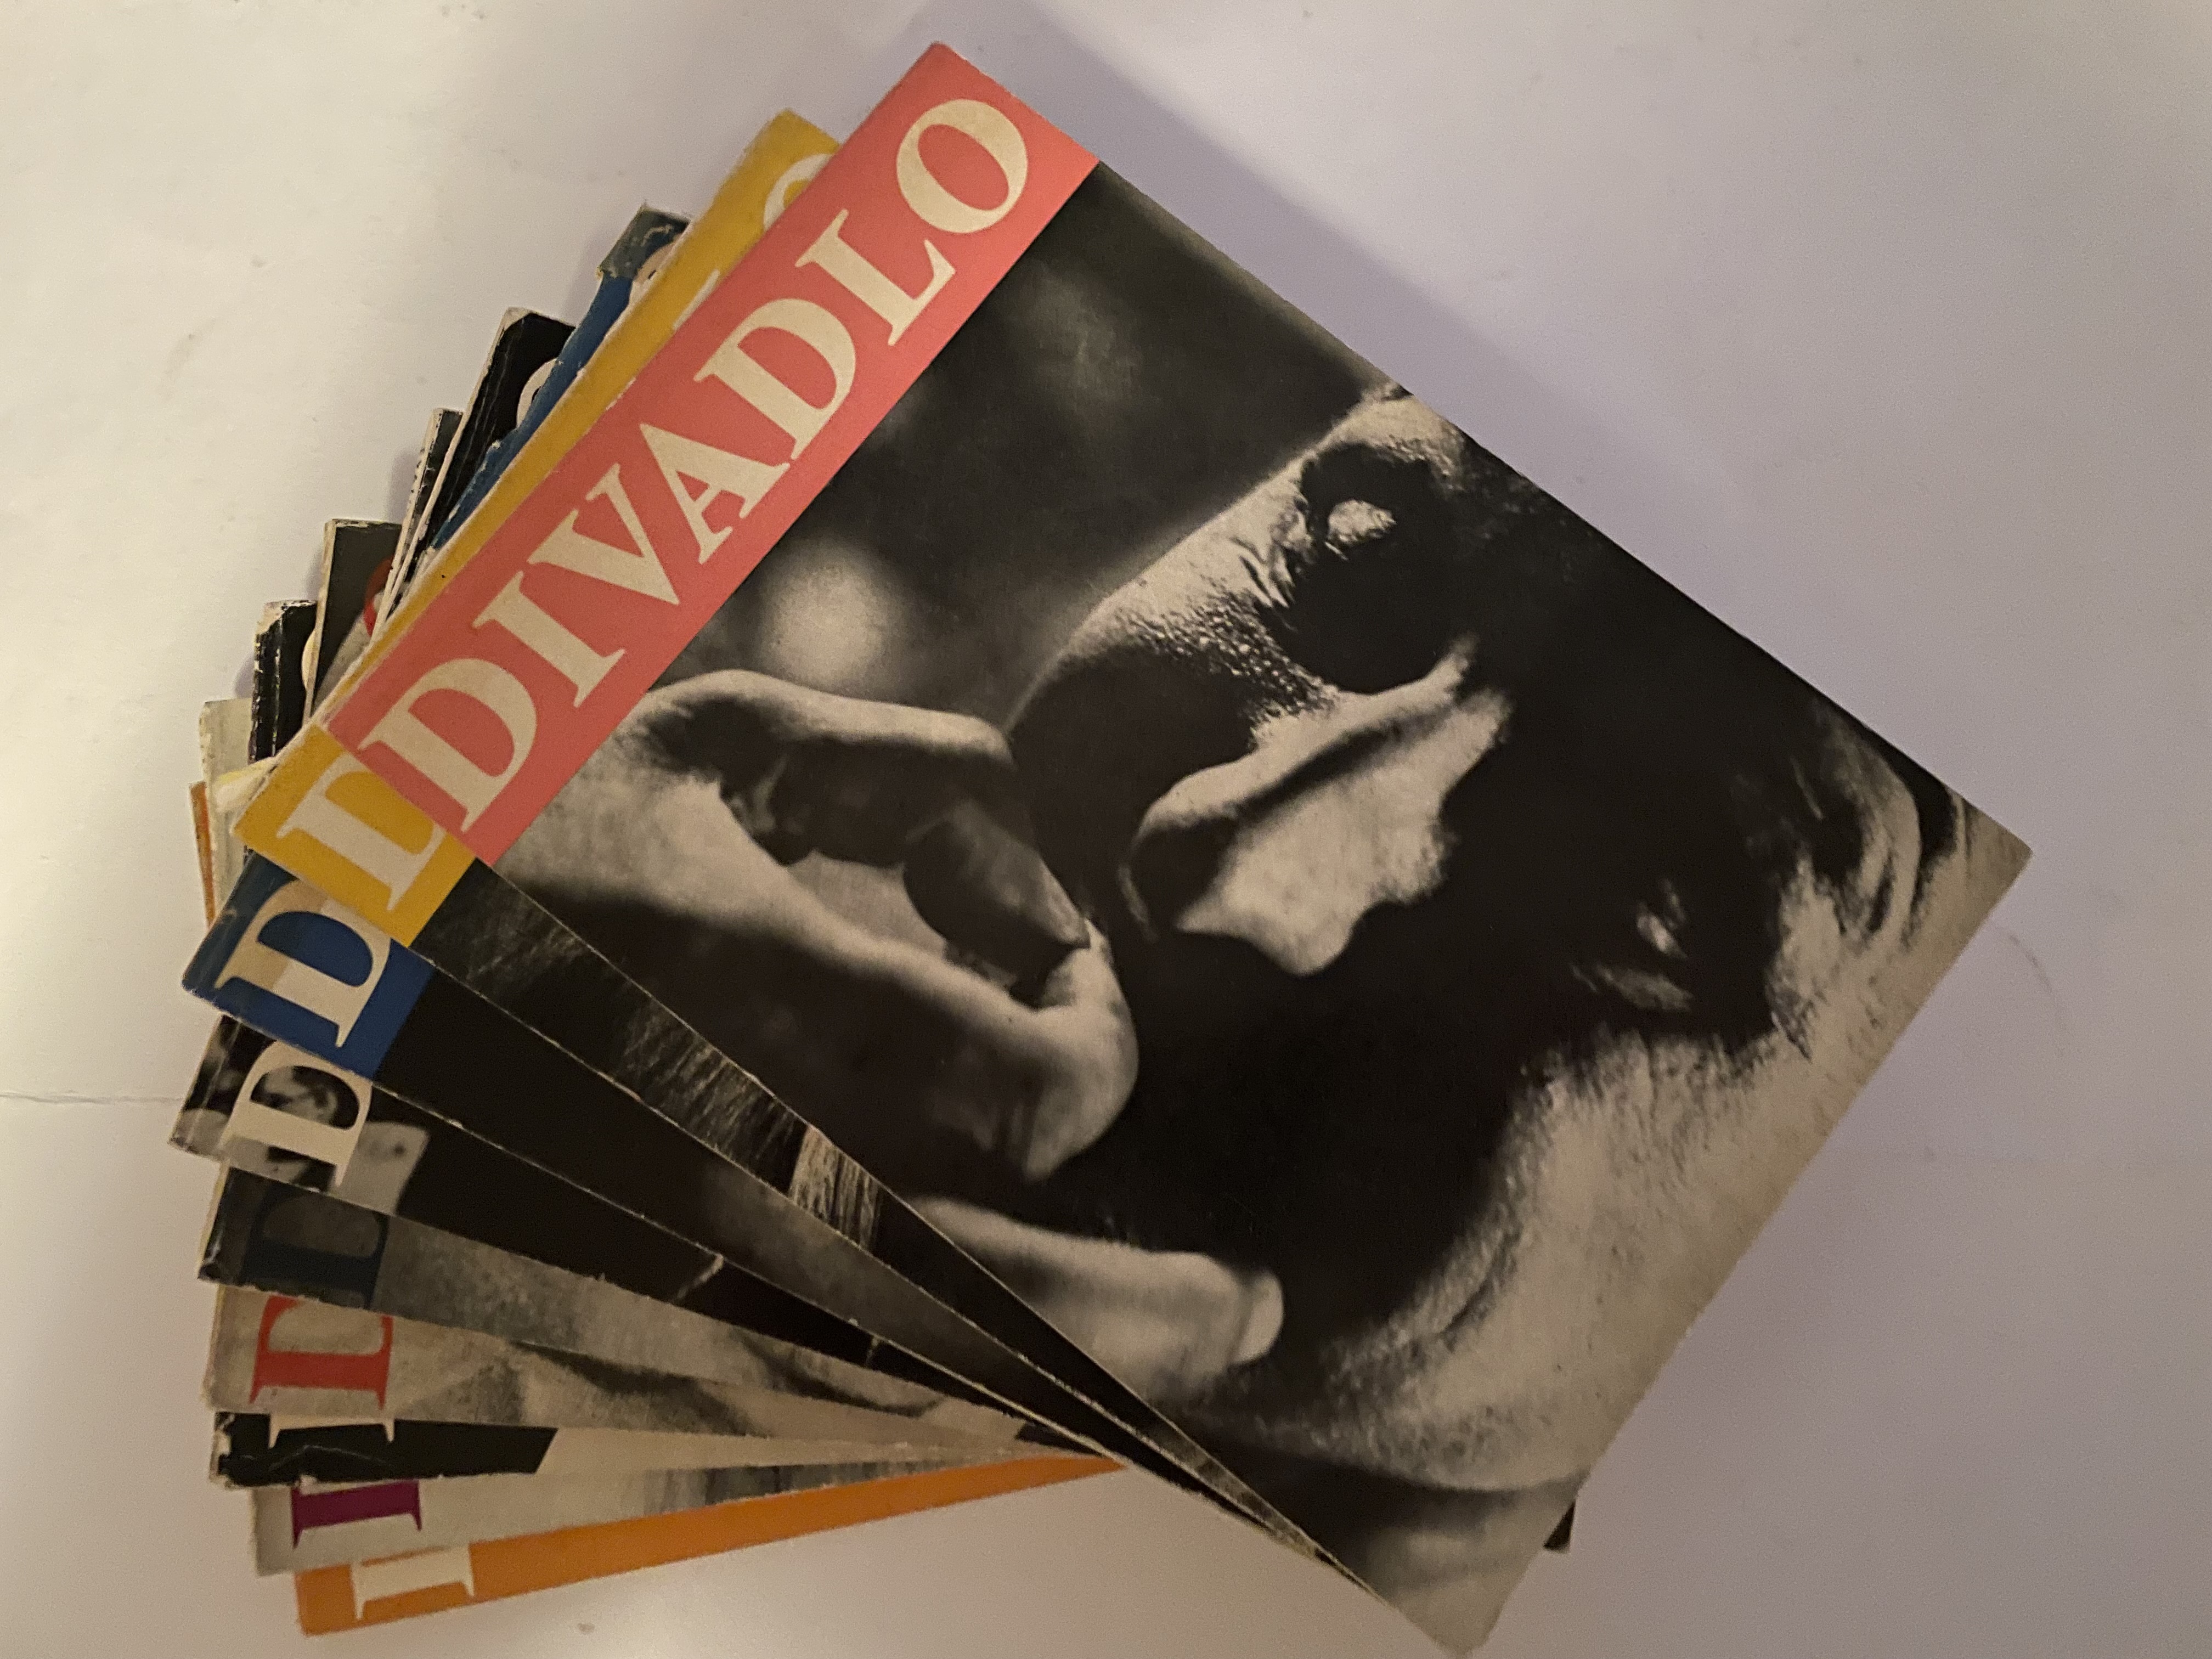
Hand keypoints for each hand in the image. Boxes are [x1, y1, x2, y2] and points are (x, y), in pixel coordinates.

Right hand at [504, 671, 1280, 1398]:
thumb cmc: (532, 813)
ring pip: (918, 1366)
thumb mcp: (708, 732)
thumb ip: (909, 769)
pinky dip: (949, 1373)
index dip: (1089, 1029)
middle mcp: (728, 1144)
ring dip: (1075, 1374)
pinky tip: (1024, 1358)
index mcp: (748, 986)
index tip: (1064, 978)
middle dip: (1149, 1318)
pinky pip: (827, 1374)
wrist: (331, 945)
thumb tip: (1033, 876)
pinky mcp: (641, 1296)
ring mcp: (681, 1245)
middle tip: (1247, 1309)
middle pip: (1000, 1294)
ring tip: (1191, 1350)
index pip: (1018, 1083)